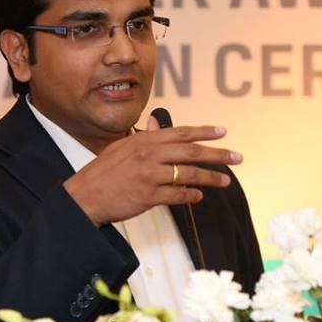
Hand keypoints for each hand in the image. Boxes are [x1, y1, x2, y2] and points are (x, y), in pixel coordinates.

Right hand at [63, 118, 243, 225]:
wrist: (85, 196)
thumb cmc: (103, 172)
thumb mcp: (121, 147)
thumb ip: (143, 136)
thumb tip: (158, 124)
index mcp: (144, 140)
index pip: (181, 133)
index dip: (204, 132)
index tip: (223, 132)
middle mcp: (149, 154)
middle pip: (192, 152)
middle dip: (218, 154)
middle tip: (237, 157)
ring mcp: (150, 175)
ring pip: (189, 174)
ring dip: (211, 178)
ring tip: (225, 181)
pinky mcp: (148, 196)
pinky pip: (178, 195)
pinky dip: (191, 196)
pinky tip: (198, 197)